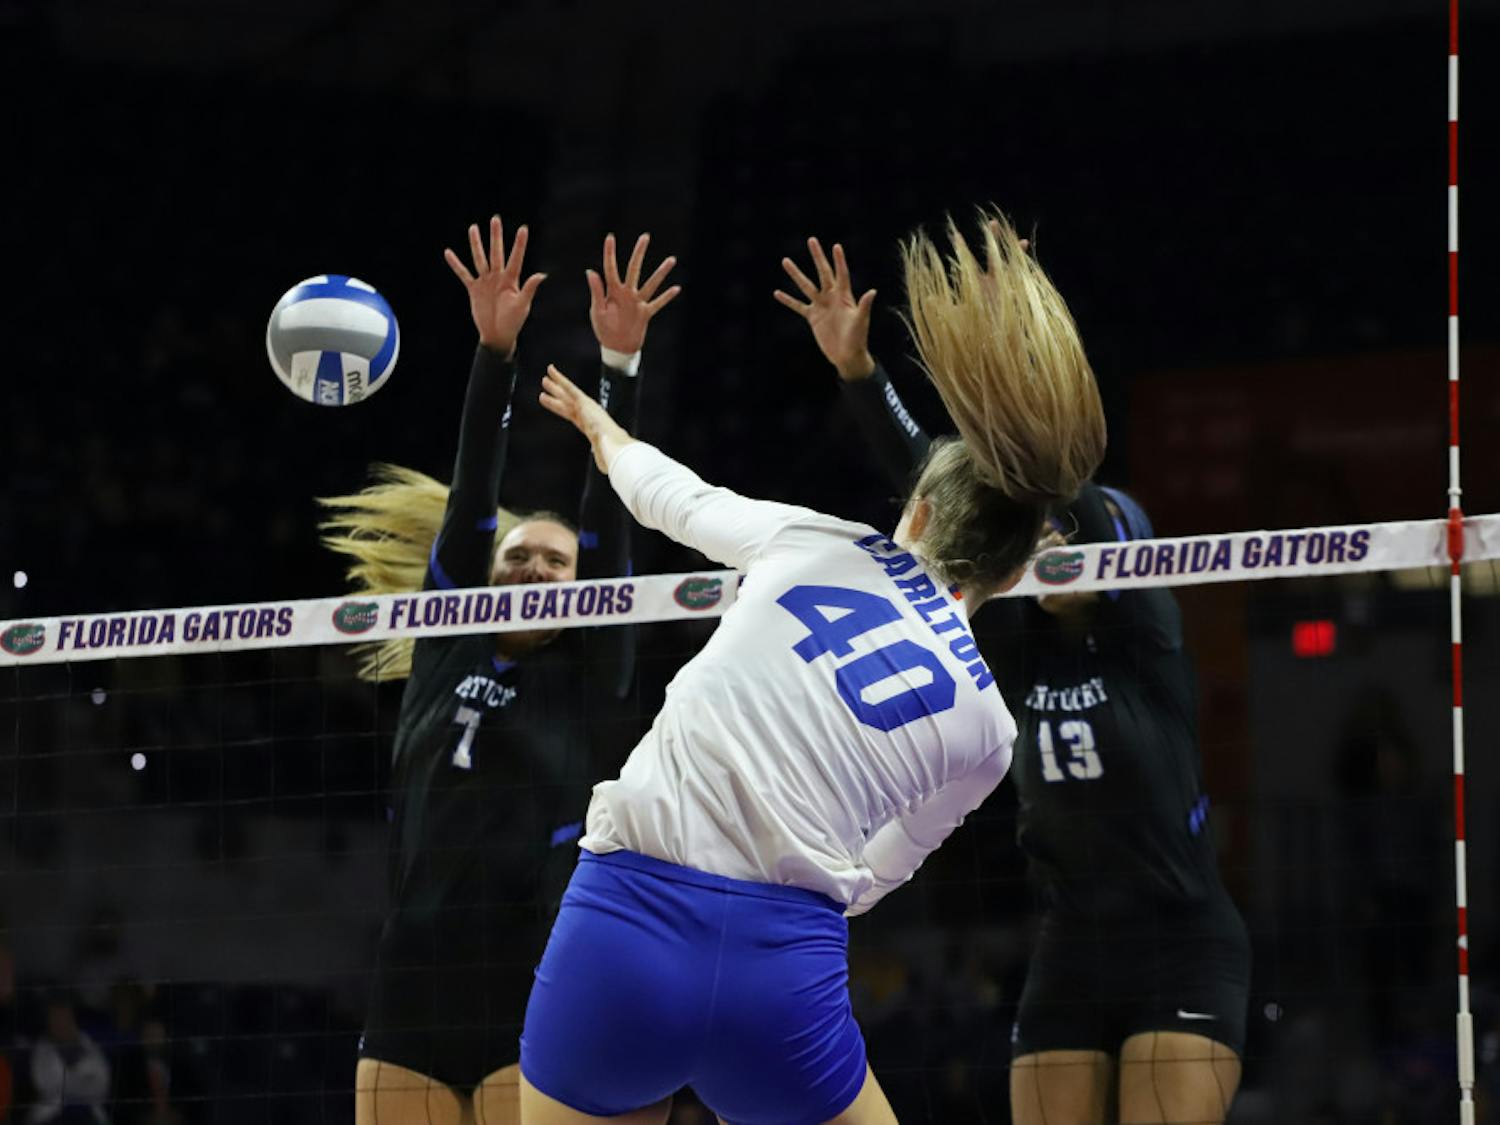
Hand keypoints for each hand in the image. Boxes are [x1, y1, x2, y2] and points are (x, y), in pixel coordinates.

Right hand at [443, 215, 546, 355]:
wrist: (497, 336)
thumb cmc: (513, 322)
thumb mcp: (522, 305)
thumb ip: (530, 289)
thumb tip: (542, 275)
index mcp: (512, 280)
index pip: (516, 258)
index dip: (519, 244)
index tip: (523, 228)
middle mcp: (498, 277)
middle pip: (496, 252)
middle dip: (495, 236)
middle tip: (495, 219)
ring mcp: (485, 282)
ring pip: (480, 258)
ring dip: (476, 244)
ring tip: (473, 228)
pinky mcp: (474, 289)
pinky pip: (464, 274)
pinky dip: (456, 264)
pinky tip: (448, 252)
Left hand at [539, 364, 633, 472]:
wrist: (614, 446)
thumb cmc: (612, 453)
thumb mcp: (604, 457)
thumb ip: (602, 459)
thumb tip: (605, 468)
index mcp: (590, 426)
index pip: (574, 416)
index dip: (565, 411)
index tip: (559, 406)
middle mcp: (587, 415)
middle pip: (567, 404)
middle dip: (556, 398)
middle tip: (546, 391)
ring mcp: (585, 407)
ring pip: (566, 394)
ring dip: (555, 387)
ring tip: (544, 380)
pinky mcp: (584, 401)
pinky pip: (569, 387)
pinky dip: (560, 378)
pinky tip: (550, 370)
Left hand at [587, 233, 680, 354]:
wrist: (616, 348)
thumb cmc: (603, 329)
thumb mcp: (597, 311)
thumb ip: (596, 291)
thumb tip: (590, 271)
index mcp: (612, 291)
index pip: (610, 268)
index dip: (610, 253)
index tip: (610, 237)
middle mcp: (626, 293)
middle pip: (634, 269)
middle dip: (639, 253)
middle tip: (645, 236)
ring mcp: (637, 302)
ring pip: (651, 284)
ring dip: (661, 273)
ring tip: (671, 260)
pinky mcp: (645, 313)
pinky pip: (658, 303)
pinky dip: (666, 297)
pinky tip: (677, 288)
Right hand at [774, 237, 875, 380]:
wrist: (847, 356)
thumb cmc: (858, 339)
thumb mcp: (861, 322)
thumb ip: (864, 306)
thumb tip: (872, 291)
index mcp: (844, 296)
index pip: (841, 274)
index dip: (839, 261)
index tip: (836, 246)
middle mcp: (832, 297)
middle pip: (822, 273)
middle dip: (817, 257)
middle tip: (811, 240)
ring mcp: (821, 306)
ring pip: (806, 286)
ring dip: (796, 274)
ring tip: (785, 261)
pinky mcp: (813, 318)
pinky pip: (798, 306)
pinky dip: (788, 300)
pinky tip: (777, 293)